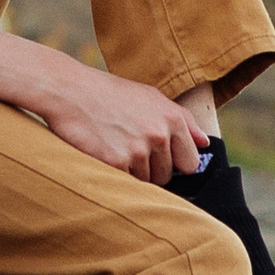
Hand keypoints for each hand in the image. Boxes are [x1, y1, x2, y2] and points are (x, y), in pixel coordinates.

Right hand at [18, 53, 211, 184]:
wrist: (69, 91)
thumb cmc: (109, 93)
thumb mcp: (150, 97)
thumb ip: (182, 120)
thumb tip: (204, 143)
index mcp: (172, 119)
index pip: (190, 162)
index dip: (174, 162)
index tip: (159, 156)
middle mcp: (159, 135)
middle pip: (167, 175)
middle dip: (151, 168)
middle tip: (129, 147)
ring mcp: (138, 150)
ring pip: (146, 182)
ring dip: (132, 172)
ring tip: (114, 146)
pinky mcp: (116, 163)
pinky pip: (125, 184)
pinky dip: (115, 174)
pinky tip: (104, 153)